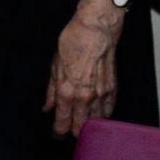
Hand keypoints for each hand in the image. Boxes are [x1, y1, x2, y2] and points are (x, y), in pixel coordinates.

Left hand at [43, 0, 122, 136]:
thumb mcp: (55, 65)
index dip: (58, 131)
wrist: (96, 26)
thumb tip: (47, 107)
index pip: (62, 122)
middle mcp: (84, 97)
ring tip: (82, 125)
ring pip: (95, 122)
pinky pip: (108, 110)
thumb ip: (51, 90)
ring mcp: (100, 94)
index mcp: (67, 92)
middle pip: (79, 127)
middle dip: (73, 131)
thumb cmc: (73, 41)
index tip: (56, 133)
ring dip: (88, 125)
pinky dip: (102, 115)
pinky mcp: (112, 87)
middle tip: (68, 130)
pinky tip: (98, 115)